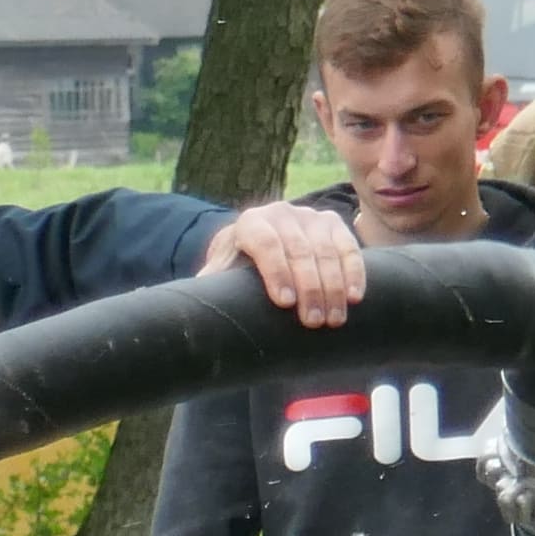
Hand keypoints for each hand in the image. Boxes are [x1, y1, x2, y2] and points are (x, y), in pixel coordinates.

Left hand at [206, 200, 368, 328]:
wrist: (259, 239)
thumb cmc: (237, 265)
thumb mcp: (220, 271)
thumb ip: (209, 285)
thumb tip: (180, 307)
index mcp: (250, 223)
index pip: (265, 244)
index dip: (276, 272)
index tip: (284, 304)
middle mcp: (281, 213)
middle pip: (299, 250)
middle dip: (309, 288)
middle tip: (312, 322)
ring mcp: (310, 216)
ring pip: (326, 251)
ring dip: (333, 287)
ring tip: (333, 319)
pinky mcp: (333, 223)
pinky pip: (348, 247)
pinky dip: (354, 272)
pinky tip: (354, 297)